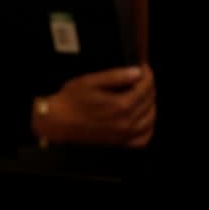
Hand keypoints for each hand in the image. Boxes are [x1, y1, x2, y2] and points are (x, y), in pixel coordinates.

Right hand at [34, 64, 155, 147]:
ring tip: (142, 94)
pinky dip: (148, 128)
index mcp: (120, 105)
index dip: (147, 74)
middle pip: (150, 101)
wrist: (57, 121)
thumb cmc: (70, 101)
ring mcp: (124, 134)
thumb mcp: (90, 81)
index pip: (145, 87)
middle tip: (141, 77)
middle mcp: (126, 122)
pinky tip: (143, 118)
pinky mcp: (119, 142)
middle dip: (149, 86)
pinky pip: (143, 139)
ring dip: (150, 104)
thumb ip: (115, 76)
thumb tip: (136, 72)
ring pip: (150, 118)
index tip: (143, 67)